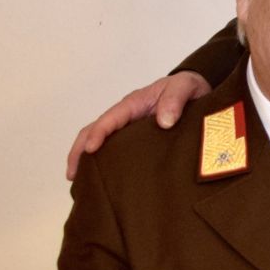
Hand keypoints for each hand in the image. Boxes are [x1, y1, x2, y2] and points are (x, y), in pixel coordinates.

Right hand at [65, 71, 209, 178]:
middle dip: (79, 151)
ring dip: (87, 159)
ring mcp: (129, 127)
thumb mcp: (185, 87)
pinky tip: (103, 180)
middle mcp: (126, 116)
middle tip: (71, 175)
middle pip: (93, 131)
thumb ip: (175, 100)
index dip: (97, 134)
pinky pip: (116, 150)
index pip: (108, 119)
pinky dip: (104, 162)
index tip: (91, 150)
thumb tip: (163, 121)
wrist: (197, 89)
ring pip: (102, 143)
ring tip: (81, 183)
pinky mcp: (136, 139)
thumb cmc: (187, 86)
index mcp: (133, 104)